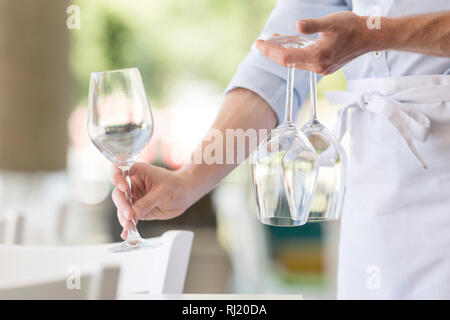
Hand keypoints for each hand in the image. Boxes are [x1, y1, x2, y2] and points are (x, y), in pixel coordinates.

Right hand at [110, 163, 193, 238]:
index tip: (123, 187)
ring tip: (128, 226)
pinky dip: (128, 225)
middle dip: (122, 205)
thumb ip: (148, 202)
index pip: (119, 170)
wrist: (186, 193)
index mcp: (138, 172)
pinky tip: (127, 232)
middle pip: (119, 193)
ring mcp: (134, 198)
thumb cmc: (176, 185)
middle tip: (129, 214)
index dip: (116, 178)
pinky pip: (129, 217)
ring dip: (123, 217)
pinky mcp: (138, 210)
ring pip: (122, 207)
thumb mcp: (163, 192)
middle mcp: (133, 185)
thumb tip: (134, 213)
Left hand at [256, 12, 377, 74]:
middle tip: (261, 43)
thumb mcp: (331, 22)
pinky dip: (295, 54)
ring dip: (284, 53)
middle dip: (273, 52)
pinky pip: (304, 62)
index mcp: (317, 56)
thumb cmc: (352, 27)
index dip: (270, 50)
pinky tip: (292, 44)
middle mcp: (317, 67)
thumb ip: (313, 25)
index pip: (286, 56)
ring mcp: (321, 69)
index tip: (258, 44)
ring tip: (274, 40)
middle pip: (288, 62)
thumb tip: (298, 25)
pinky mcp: (324, 68)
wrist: (370, 37)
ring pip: (295, 62)